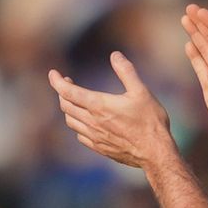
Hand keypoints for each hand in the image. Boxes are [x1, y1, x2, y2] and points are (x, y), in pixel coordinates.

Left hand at [48, 51, 173, 167]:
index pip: (68, 92)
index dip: (57, 81)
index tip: (53, 73)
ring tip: (75, 101)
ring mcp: (94, 136)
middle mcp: (92, 121)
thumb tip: (115, 55)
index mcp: (99, 106)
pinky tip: (86, 122)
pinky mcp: (99, 147)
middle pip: (66, 106)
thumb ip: (126, 72)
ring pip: (70, 121)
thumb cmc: (150, 121)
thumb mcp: (142, 91)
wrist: (154, 152)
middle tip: (68, 83)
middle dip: (63, 92)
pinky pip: (80, 135)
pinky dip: (78, 125)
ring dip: (68, 108)